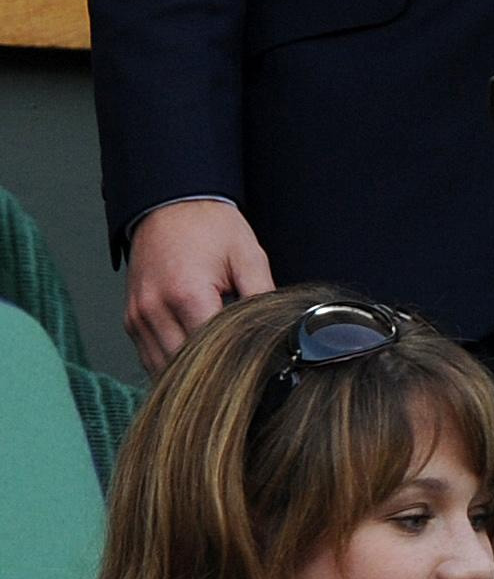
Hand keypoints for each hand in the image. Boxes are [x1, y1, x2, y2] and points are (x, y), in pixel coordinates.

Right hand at [124, 198, 274, 377]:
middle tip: (239, 374)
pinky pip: (149, 357)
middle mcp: (155, 310)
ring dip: (188, 374)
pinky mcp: (131, 320)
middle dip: (212, 373)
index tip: (254, 364)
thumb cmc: (210, 227)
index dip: (235, 362)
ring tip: (217, 370)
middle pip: (185, 366)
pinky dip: (170, 363)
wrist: (170, 204)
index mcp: (187, 294)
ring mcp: (138, 317)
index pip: (211, 351)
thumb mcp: (247, 256)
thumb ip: (261, 296)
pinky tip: (194, 359)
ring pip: (162, 368)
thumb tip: (277, 330)